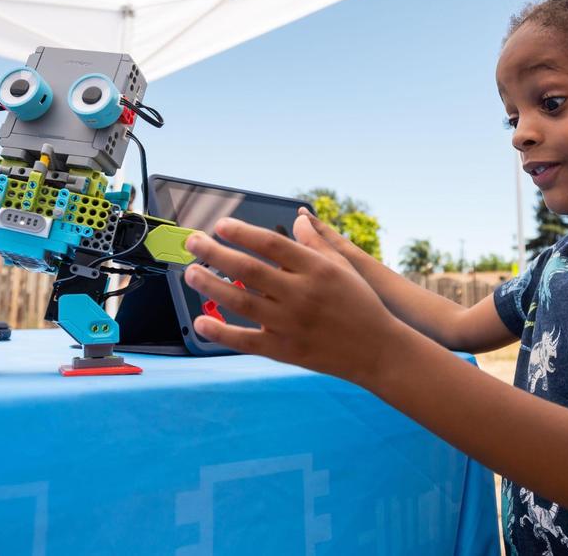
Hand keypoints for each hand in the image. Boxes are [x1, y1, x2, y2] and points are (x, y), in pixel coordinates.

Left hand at [183, 215, 405, 382]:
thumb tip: (298, 217)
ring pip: (241, 301)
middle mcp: (301, 294)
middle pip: (249, 268)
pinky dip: (221, 332)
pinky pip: (246, 340)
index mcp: (317, 269)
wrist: (377, 350)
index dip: (242, 232)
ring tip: (190, 272)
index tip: (220, 225)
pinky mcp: (285, 350)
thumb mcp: (345, 267)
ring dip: (210, 285)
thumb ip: (317, 242)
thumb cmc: (361, 304)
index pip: (271, 243)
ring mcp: (291, 324)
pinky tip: (201, 322)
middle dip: (215, 252)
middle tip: (192, 241)